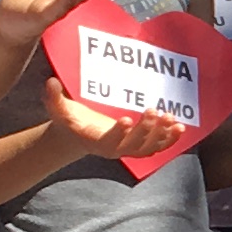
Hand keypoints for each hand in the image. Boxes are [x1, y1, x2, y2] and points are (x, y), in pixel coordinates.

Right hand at [46, 95, 188, 163]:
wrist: (78, 135)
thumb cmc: (69, 120)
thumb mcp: (58, 109)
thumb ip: (53, 97)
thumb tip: (51, 82)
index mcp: (96, 141)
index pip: (109, 141)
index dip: (119, 133)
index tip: (126, 119)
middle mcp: (115, 149)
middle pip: (134, 146)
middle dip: (145, 130)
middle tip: (152, 111)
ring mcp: (129, 149)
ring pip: (149, 148)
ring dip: (162, 135)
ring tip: (171, 118)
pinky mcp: (140, 146)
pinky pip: (158, 147)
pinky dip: (171, 139)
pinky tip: (180, 127)